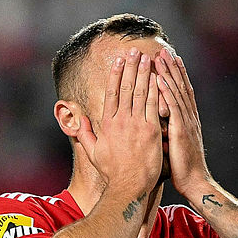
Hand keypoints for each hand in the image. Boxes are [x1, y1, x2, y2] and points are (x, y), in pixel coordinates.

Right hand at [76, 47, 162, 193]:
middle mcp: (121, 120)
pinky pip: (155, 106)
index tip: (119, 60)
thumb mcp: (93, 152)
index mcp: (108, 123)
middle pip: (126, 87)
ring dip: (144, 73)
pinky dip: (157, 90)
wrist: (129, 186)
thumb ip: (84, 134)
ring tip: (147, 58)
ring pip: (141, 93)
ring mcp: (137, 125)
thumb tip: (78, 120)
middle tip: (135, 50)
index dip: (116, 74)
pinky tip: (159, 77)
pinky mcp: (152, 131)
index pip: (112, 92)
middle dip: (131, 67)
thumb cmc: (113, 172)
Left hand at [156, 47, 210, 194]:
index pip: (181, 92)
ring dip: (168, 73)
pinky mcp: (181, 129)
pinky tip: (159, 79)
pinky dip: (166, 91)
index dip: (176, 75)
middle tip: (164, 50)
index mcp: (186, 120)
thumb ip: (165, 131)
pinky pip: (173, 106)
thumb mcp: (172, 145)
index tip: (169, 60)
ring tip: (161, 57)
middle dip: (172, 68)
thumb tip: (154, 125)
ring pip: (176, 92)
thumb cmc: (181, 167)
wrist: (194, 181)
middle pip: (180, 87)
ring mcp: (186, 122)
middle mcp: (188, 117)